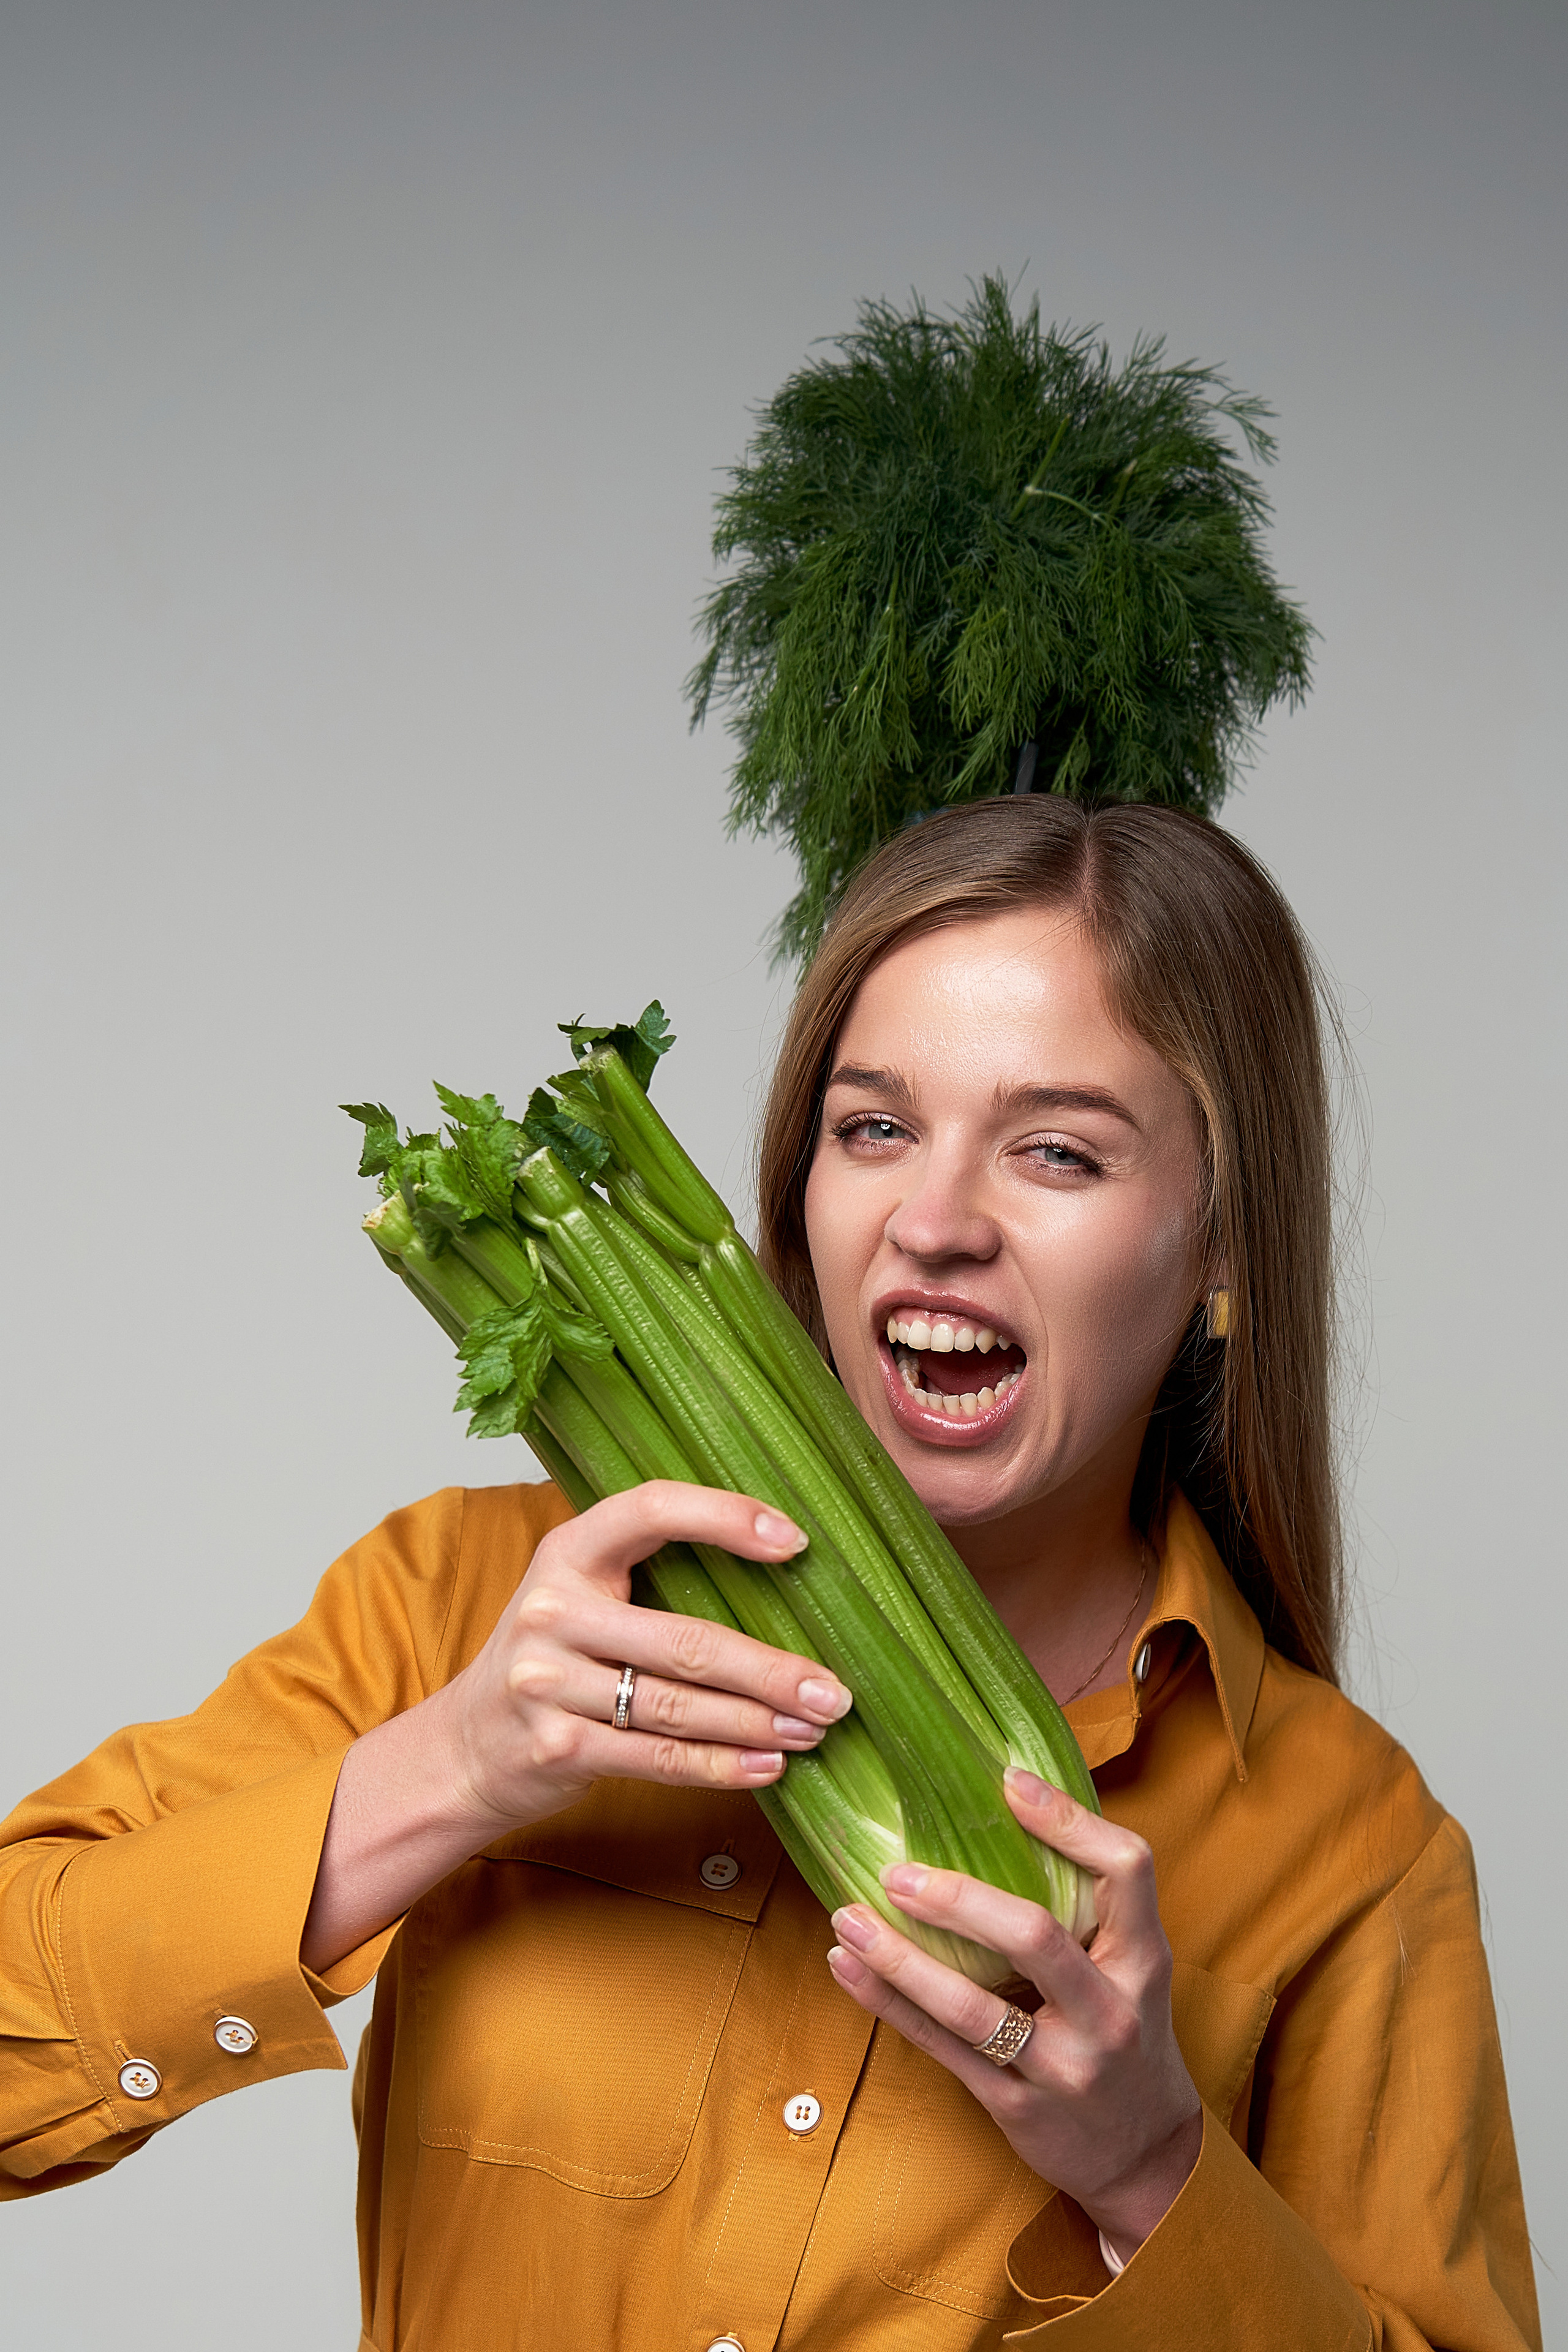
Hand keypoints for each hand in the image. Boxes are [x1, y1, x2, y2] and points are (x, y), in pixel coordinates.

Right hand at [435, 1480, 852, 1835]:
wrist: (467, 1745)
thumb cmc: (554, 1658)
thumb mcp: (584, 1595)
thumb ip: (652, 1577)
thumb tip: (781, 1582)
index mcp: (568, 1551)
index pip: (652, 1510)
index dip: (725, 1516)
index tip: (795, 1541)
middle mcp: (553, 1610)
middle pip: (687, 1640)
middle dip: (772, 1670)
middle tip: (834, 1692)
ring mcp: (548, 1682)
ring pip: (680, 1707)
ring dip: (758, 1723)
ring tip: (813, 1730)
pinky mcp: (557, 1747)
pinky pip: (658, 1758)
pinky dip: (721, 1767)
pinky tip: (766, 1768)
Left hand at [825, 1768, 1200, 2264]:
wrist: (1144, 2156)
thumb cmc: (1126, 2033)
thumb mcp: (1130, 1968)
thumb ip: (1086, 1905)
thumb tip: (1006, 1803)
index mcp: (1142, 1958)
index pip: (1127, 1868)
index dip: (1069, 1820)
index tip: (1007, 1780)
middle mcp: (1109, 2010)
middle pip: (1035, 1936)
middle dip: (960, 1899)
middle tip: (898, 1872)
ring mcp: (1064, 2064)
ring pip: (971, 2007)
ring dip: (900, 1959)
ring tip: (846, 1916)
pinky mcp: (1017, 2106)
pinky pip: (943, 2049)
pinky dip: (889, 2004)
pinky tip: (846, 1967)